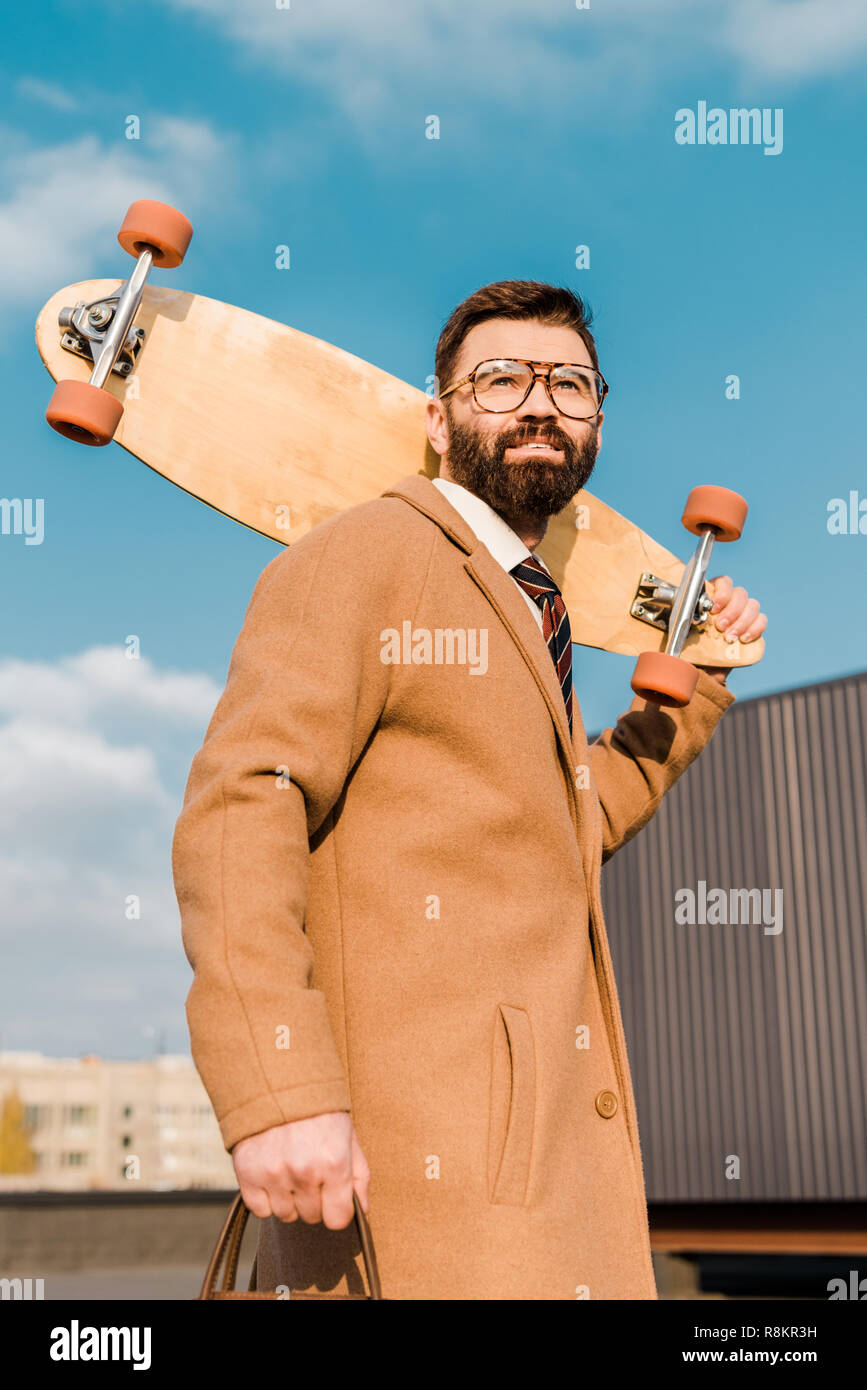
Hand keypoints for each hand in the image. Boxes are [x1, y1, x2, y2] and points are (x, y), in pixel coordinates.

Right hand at [231, 1111, 370, 1228]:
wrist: (277, 1079)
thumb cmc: (318, 1108)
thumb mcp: (348, 1134)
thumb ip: (359, 1175)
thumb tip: (362, 1210)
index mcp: (334, 1162)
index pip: (337, 1219)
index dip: (336, 1209)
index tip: (332, 1195)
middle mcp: (304, 1171)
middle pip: (311, 1216)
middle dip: (313, 1198)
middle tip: (309, 1169)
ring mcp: (273, 1173)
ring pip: (285, 1215)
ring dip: (289, 1198)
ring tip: (289, 1167)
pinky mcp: (247, 1173)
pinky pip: (260, 1210)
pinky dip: (265, 1197)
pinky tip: (271, 1173)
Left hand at [695, 575, 766, 684]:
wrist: (703, 671)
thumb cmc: (690, 651)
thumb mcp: (682, 634)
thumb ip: (684, 623)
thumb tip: (684, 618)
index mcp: (712, 598)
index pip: (724, 582)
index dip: (722, 591)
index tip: (714, 607)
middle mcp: (729, 603)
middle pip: (740, 594)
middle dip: (732, 611)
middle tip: (721, 627)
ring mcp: (743, 615)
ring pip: (753, 605)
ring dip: (742, 621)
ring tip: (729, 637)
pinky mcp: (753, 628)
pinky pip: (762, 620)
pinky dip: (755, 628)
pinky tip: (743, 639)